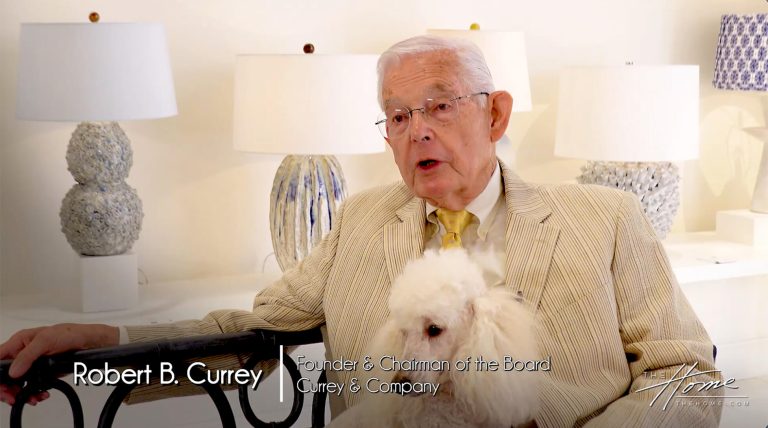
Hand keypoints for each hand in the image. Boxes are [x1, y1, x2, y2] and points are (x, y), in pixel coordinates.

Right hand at [0, 323, 118, 404]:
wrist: (89, 342)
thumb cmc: (70, 333)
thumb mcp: (46, 340)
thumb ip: (27, 355)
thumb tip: (13, 371)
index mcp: (19, 341)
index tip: (4, 387)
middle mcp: (23, 352)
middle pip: (5, 375)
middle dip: (8, 388)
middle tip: (14, 397)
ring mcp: (31, 363)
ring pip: (16, 383)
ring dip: (21, 393)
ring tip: (33, 397)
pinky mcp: (41, 372)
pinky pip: (30, 385)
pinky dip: (33, 393)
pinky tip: (40, 394)